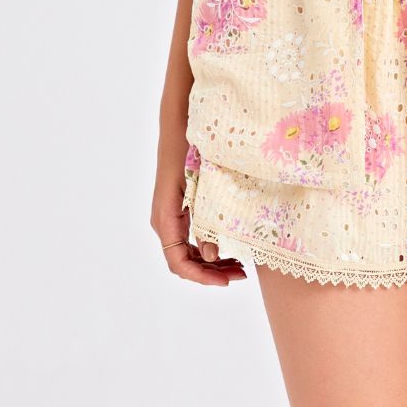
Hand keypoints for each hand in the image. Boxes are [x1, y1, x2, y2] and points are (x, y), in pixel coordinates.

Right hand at [152, 147, 247, 286]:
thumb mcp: (201, 187)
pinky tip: (229, 247)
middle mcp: (164, 221)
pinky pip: (190, 239)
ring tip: (239, 265)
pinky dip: (208, 248)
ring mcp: (170, 217)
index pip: (178, 262)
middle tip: (242, 274)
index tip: (226, 281)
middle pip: (184, 261)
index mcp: (166, 218)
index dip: (201, 277)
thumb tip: (212, 256)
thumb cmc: (189, 151)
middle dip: (211, 273)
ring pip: (188, 252)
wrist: (179, 125)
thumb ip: (205, 222)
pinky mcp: (178, 210)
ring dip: (211, 263)